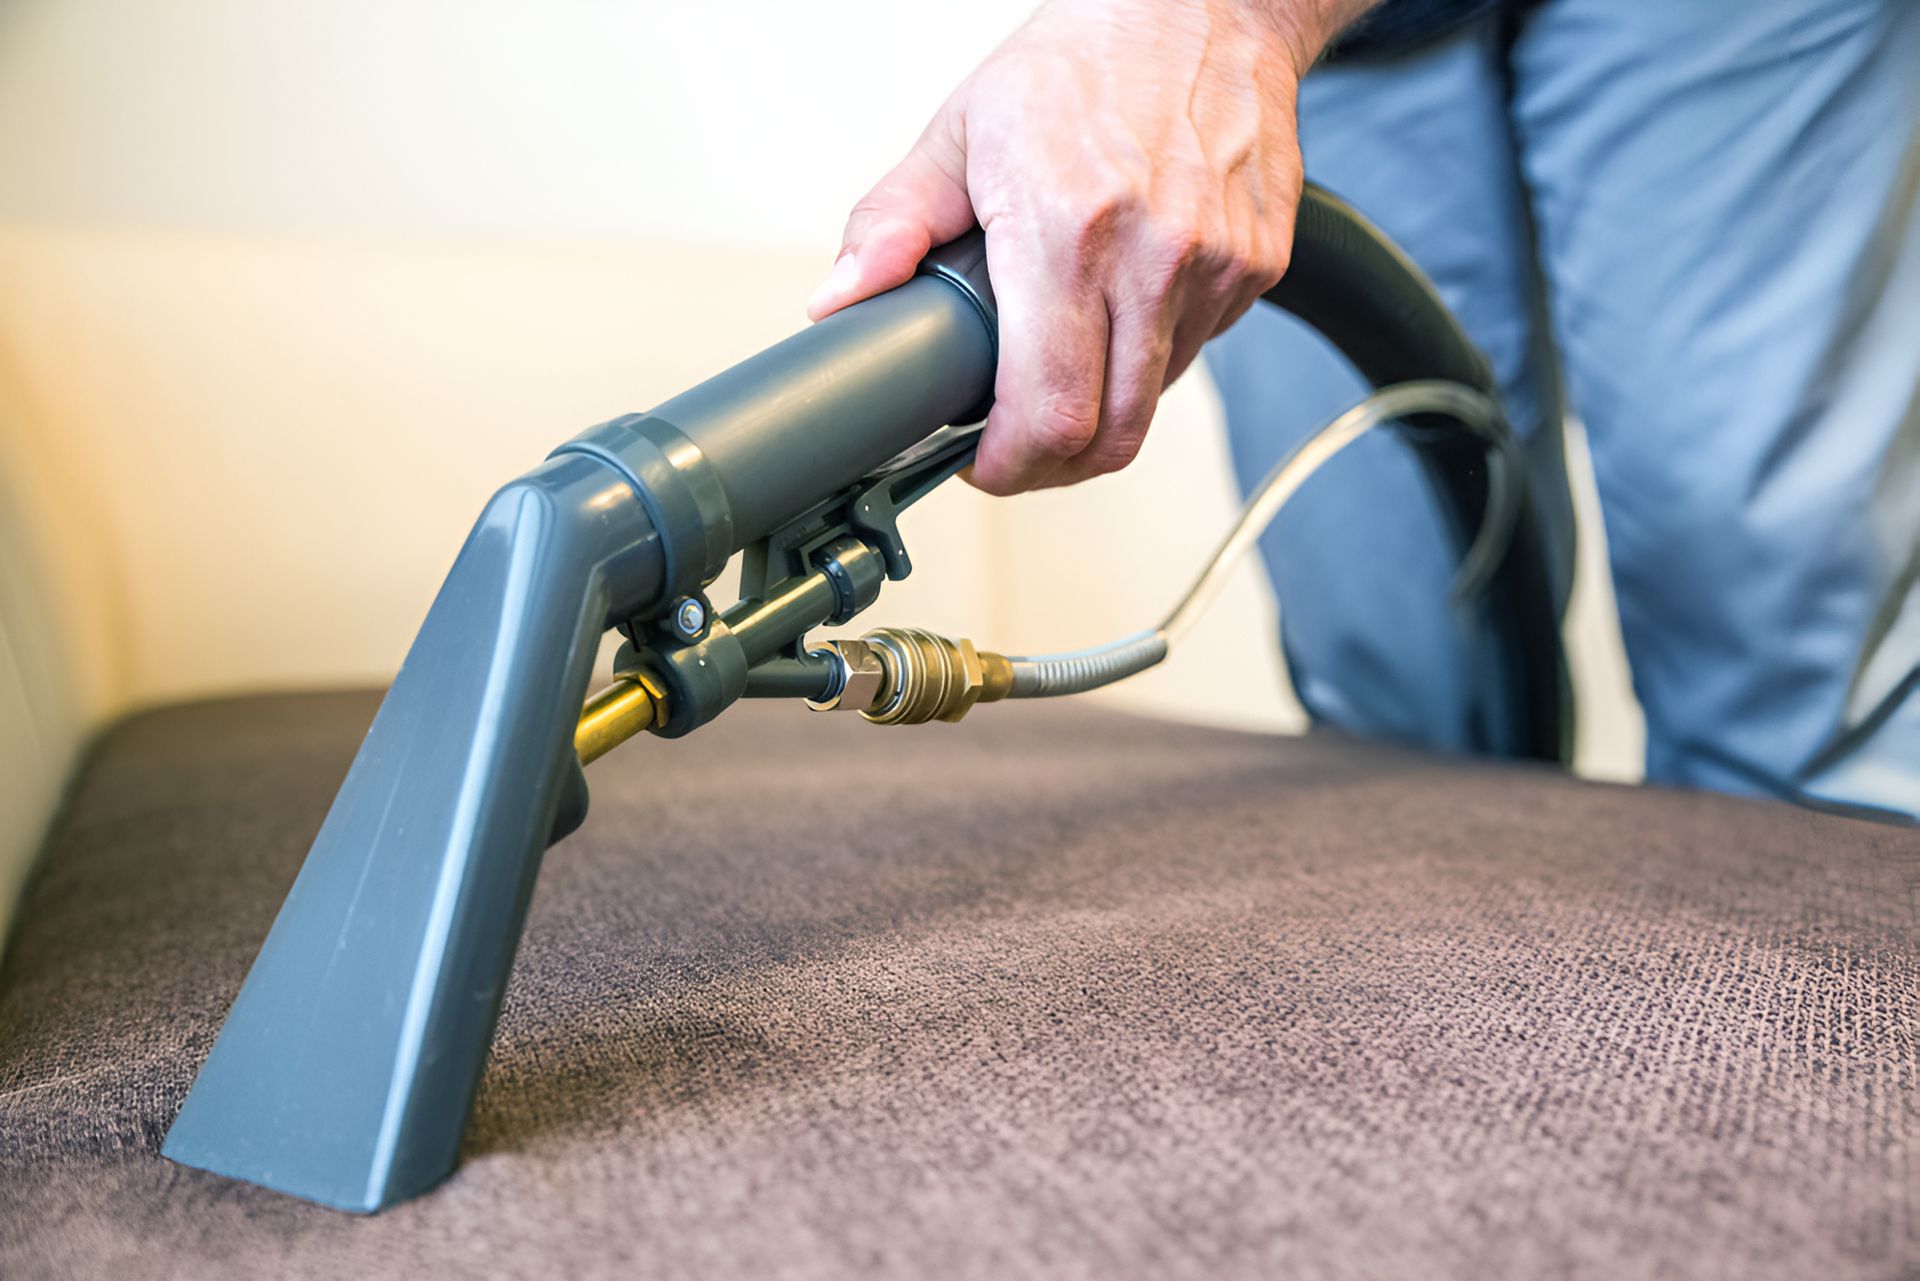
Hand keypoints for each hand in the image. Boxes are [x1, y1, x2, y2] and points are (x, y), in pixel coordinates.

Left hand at [808, 0, 1364, 493]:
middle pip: (1110, 436)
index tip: (983, 462)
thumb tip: (840, 302)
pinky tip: (1120, 305)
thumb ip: (891, 223)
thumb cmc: (1082, 63)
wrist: (1202, 4)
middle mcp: (1155, 256)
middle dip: (1053, 463)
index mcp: (1069, 229)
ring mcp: (1218, 265)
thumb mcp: (960, 133)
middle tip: (1015, 445)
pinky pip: (1196, 350)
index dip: (1010, 466)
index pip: (1050, 412)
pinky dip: (1151, 353)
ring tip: (1063, 357)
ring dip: (1102, 405)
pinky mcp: (1260, 266)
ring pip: (1154, 402)